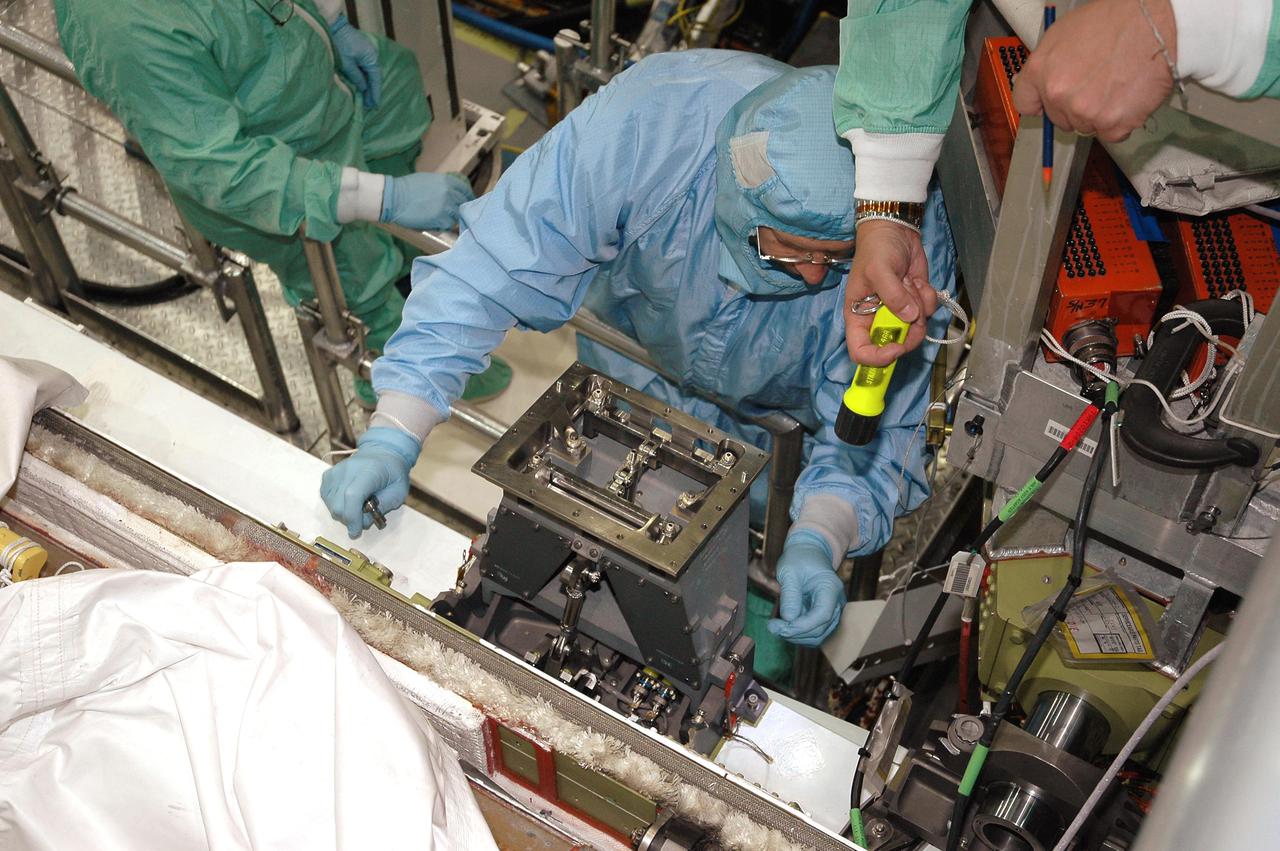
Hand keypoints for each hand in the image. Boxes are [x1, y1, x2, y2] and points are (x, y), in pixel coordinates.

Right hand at [320, 427, 420, 537]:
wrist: (382, 452)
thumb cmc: (393, 474)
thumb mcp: (399, 491)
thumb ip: (383, 506)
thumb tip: (363, 521)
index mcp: (369, 471)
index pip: (352, 496)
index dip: (352, 517)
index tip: (356, 532)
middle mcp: (348, 469)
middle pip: (338, 504)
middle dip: (350, 519)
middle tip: (364, 518)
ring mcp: (335, 472)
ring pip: (330, 504)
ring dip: (343, 513)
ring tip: (358, 506)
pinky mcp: (328, 475)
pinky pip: (326, 498)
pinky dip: (336, 505)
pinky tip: (348, 501)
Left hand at [329, 14, 382, 109]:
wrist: (333, 25)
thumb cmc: (339, 44)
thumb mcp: (346, 64)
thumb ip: (356, 77)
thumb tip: (363, 88)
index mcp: (371, 58)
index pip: (376, 80)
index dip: (375, 93)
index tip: (374, 105)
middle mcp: (373, 55)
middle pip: (375, 77)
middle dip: (372, 91)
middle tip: (370, 106)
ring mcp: (368, 52)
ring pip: (370, 73)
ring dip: (368, 85)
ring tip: (366, 98)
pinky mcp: (362, 51)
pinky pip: (366, 68)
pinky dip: (365, 78)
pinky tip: (363, 86)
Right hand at [380, 172, 474, 230]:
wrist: (392, 197)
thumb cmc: (406, 188)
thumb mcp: (429, 180)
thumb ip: (443, 186)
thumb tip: (452, 194)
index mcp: (448, 181)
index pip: (465, 191)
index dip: (467, 198)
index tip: (465, 204)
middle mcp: (450, 192)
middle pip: (463, 205)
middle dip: (458, 210)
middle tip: (450, 215)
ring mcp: (446, 206)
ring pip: (456, 217)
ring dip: (448, 219)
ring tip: (436, 219)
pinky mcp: (440, 219)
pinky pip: (447, 226)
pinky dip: (441, 226)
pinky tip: (431, 223)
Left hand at [767, 530, 845, 646]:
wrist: (808, 553)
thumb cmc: (799, 558)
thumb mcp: (789, 571)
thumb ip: (790, 594)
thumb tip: (789, 618)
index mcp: (830, 588)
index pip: (822, 615)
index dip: (802, 626)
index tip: (781, 627)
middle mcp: (836, 603)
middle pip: (821, 629)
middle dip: (795, 632)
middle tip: (772, 627)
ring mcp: (832, 611)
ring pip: (818, 635)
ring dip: (796, 636)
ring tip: (776, 627)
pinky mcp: (824, 617)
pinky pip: (814, 633)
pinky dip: (799, 634)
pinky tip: (784, 626)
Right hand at [845, 219, 935, 366]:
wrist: (895, 231)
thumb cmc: (876, 249)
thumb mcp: (879, 270)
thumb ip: (893, 296)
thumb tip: (910, 317)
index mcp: (858, 317)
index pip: (861, 351)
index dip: (878, 357)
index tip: (895, 348)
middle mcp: (878, 319)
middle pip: (894, 346)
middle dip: (909, 332)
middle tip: (914, 313)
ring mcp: (898, 312)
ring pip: (915, 329)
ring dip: (920, 309)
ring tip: (912, 285)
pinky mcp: (915, 303)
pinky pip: (928, 312)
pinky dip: (928, 297)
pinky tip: (918, 281)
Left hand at [1011, 0, 1175, 142]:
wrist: (1156, 24)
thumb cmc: (1116, 20)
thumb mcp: (1066, 32)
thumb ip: (1049, 63)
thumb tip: (1043, 84)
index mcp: (1040, 70)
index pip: (1024, 102)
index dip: (1039, 102)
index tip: (1048, 103)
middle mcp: (1057, 94)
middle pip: (1058, 119)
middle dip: (1075, 107)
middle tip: (1098, 84)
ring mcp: (1084, 112)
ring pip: (1085, 127)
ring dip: (1100, 114)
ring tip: (1118, 85)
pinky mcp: (1111, 124)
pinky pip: (1111, 134)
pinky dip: (1122, 122)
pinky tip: (1130, 97)